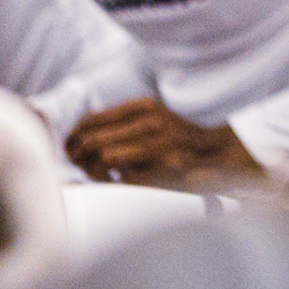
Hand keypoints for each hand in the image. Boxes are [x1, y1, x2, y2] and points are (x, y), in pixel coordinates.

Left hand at [64, 98, 264, 191]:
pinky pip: (122, 178)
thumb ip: (119, 121)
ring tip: (101, 174)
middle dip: (80, 156)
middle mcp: (150, 122)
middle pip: (92, 140)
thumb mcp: (151, 117)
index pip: (91, 120)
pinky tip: (120, 181)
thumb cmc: (176, 139)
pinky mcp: (164, 169)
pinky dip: (116, 182)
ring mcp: (158, 145)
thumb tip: (78, 134)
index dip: (74, 137)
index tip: (71, 148)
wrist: (217, 153)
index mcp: (144, 106)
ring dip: (96, 171)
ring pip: (103, 158)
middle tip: (81, 164)